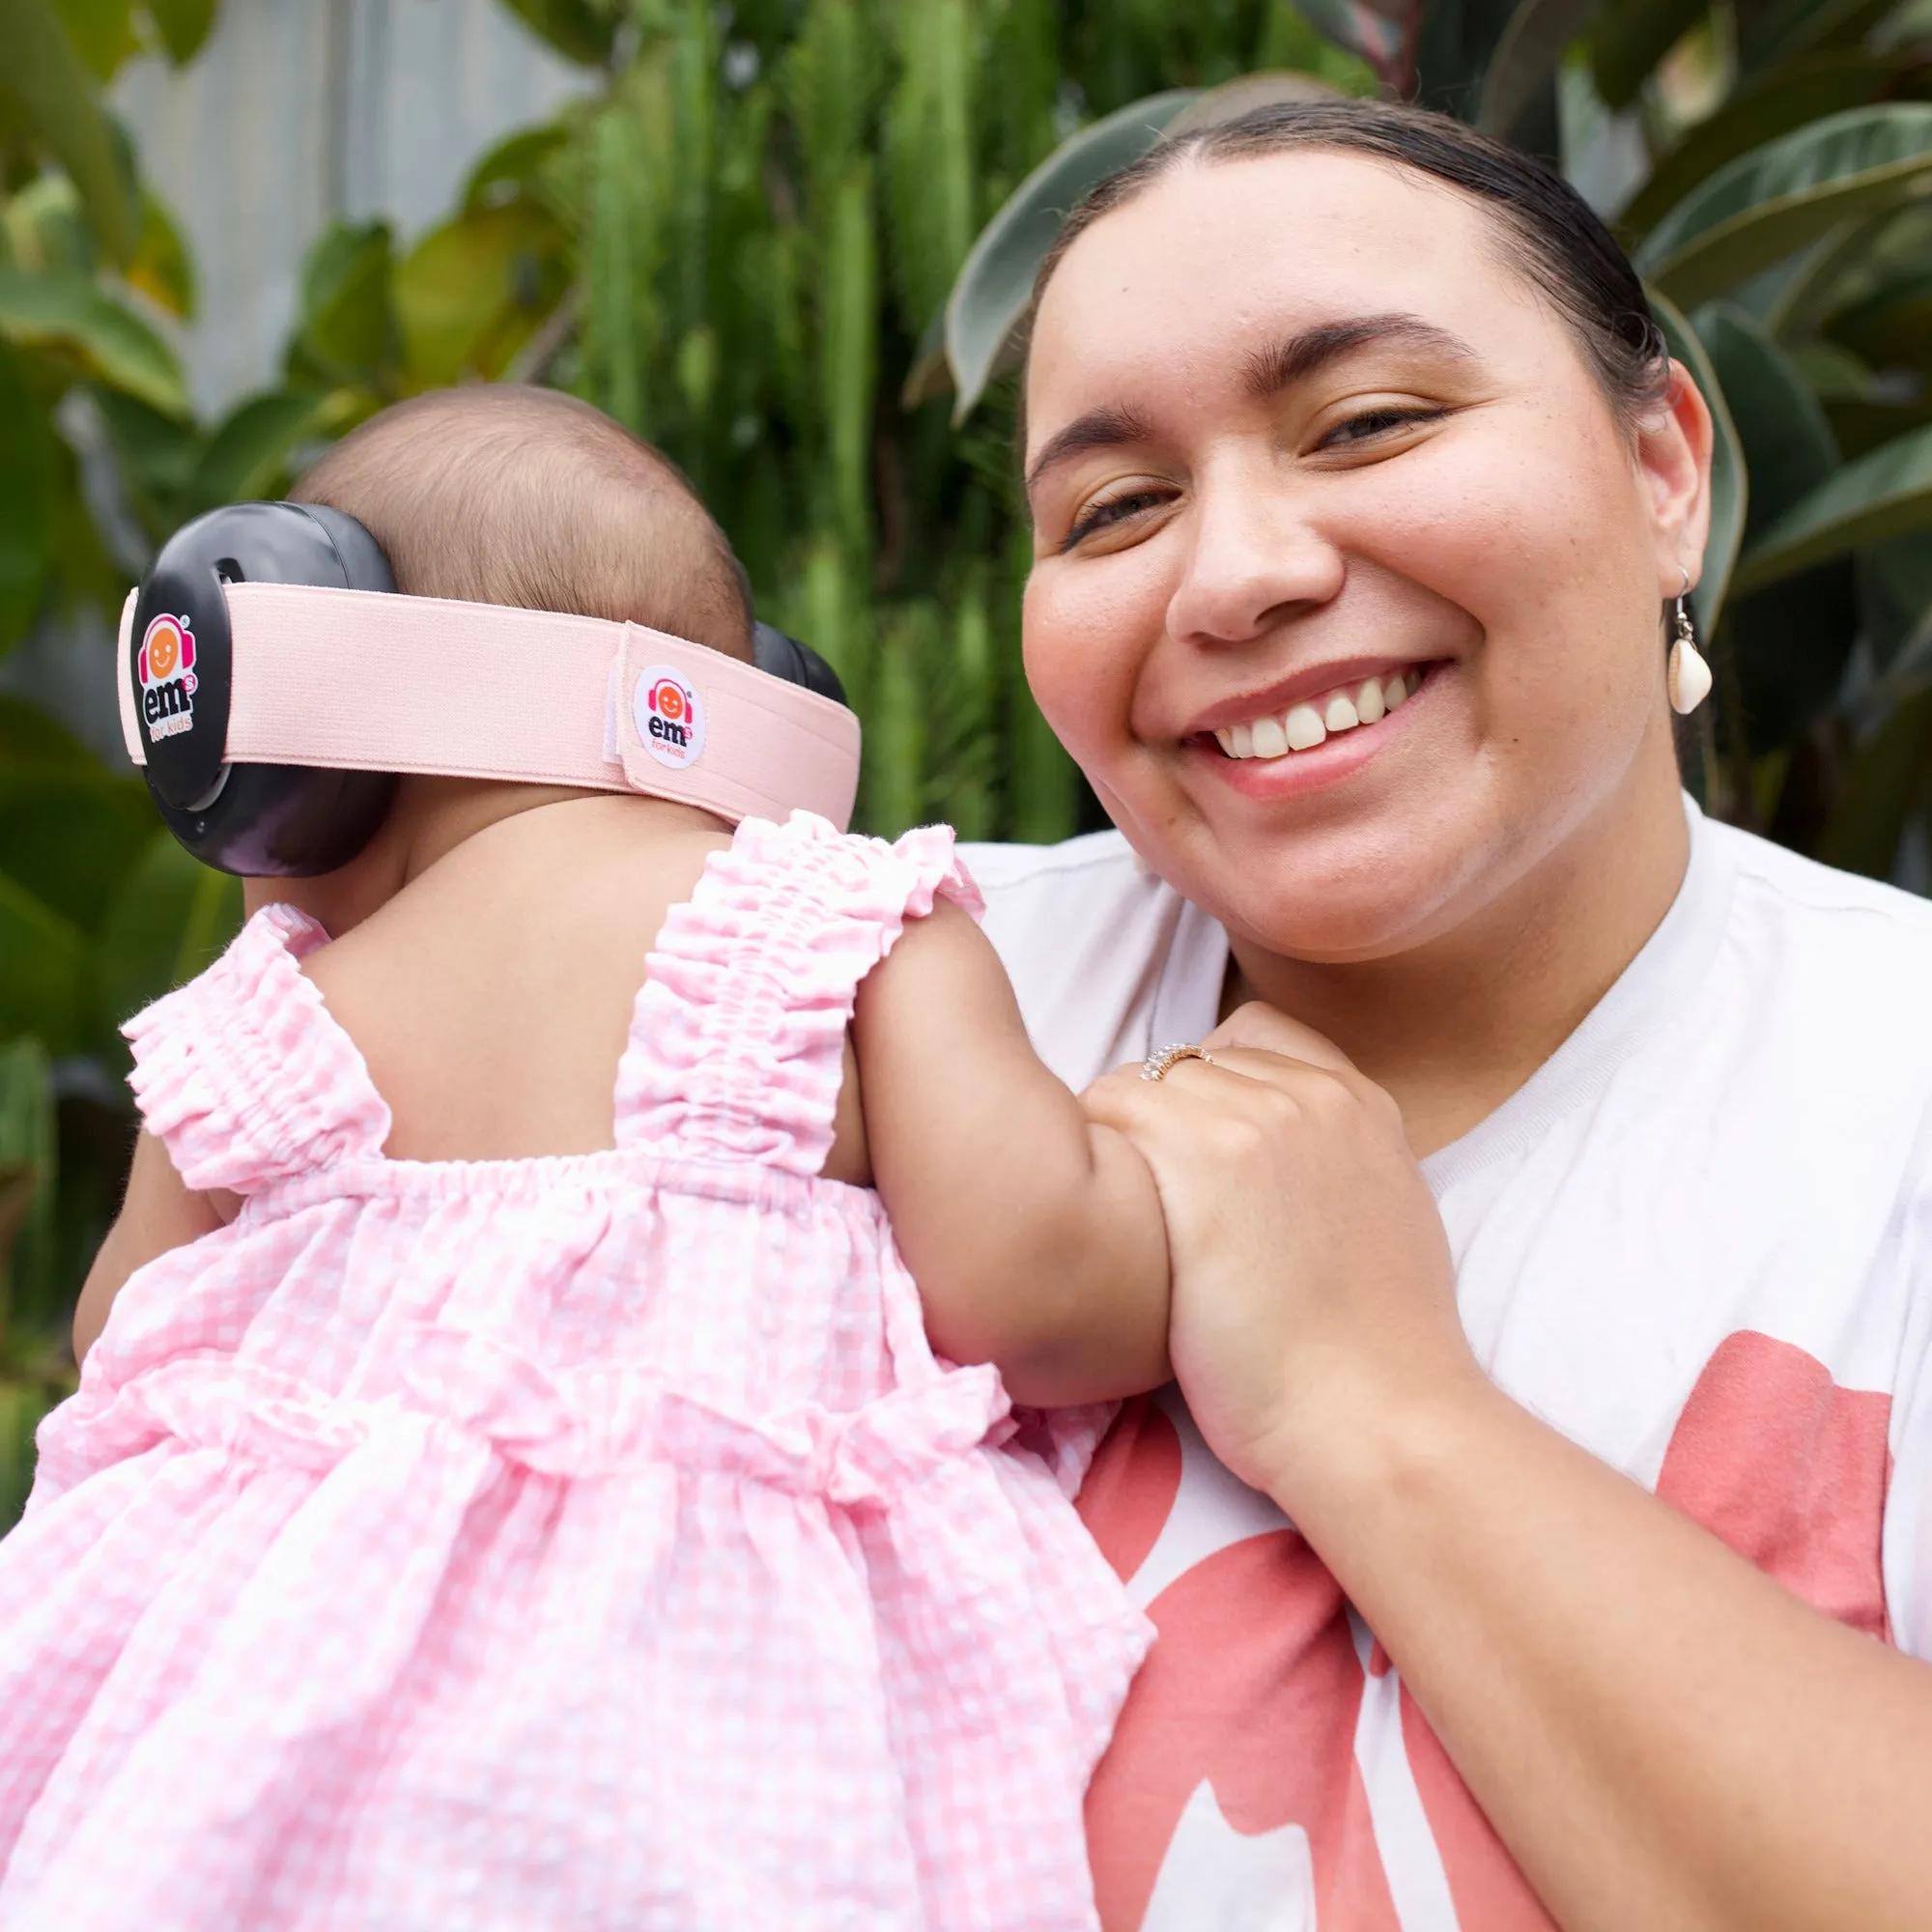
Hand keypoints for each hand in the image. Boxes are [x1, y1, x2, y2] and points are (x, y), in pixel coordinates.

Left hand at [1083, 1002, 1479, 1500]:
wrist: (1371, 1414)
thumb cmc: (1367, 1352)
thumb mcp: (1381, 1215)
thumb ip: (1328, 1158)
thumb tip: (1261, 1160)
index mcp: (1359, 1101)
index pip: (1245, 1038)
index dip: (1203, 1093)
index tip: (1192, 1159)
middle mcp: (1308, 1093)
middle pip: (1180, 1065)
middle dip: (1154, 1126)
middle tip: (1147, 1208)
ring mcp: (1255, 1115)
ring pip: (1134, 1087)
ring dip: (1116, 1149)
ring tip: (1123, 1226)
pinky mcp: (1200, 1153)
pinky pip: (1105, 1115)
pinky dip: (1092, 1164)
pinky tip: (1104, 1230)